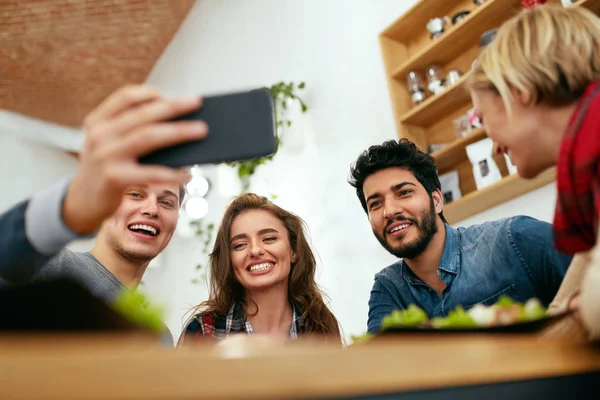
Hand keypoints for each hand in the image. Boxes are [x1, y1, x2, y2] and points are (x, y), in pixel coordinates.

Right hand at [62, 85, 207, 233]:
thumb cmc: (104, 171)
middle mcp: (100, 135)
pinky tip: (188, 173)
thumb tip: (177, 125)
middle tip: (197, 102)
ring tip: (201, 130)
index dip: (151, 92)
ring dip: (179, 132)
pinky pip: (151, 173)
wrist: (80, 204)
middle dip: (173, 107)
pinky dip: (173, 173)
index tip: (172, 93)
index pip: (125, 97)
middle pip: (143, 114)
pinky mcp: (114, 178)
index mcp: (98, 122)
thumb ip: (131, 132)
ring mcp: (106, 156)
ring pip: (148, 137)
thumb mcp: (109, 145)